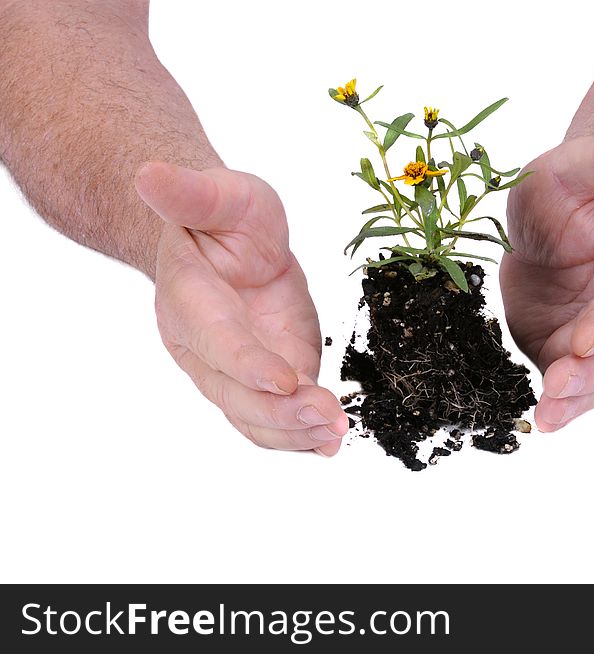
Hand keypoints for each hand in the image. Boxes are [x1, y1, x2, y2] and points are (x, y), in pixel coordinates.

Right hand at [135, 163, 347, 454]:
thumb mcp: (220, 194)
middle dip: (282, 411)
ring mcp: (232, 370)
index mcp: (190, 299)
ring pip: (255, 416)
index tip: (286, 380)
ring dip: (295, 433)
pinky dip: (300, 436)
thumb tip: (148, 174)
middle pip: (236, 393)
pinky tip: (330, 443)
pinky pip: (273, 418)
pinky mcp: (263, 379)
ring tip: (335, 434)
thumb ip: (191, 193)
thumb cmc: (223, 215)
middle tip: (328, 417)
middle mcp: (204, 346)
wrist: (227, 244)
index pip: (215, 338)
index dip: (245, 362)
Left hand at [501, 111, 593, 431]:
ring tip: (546, 419)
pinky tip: (540, 420)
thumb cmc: (571, 190)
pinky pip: (581, 388)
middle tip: (557, 390)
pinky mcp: (584, 357)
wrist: (563, 224)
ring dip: (578, 400)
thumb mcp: (576, 166)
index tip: (581, 342)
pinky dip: (564, 406)